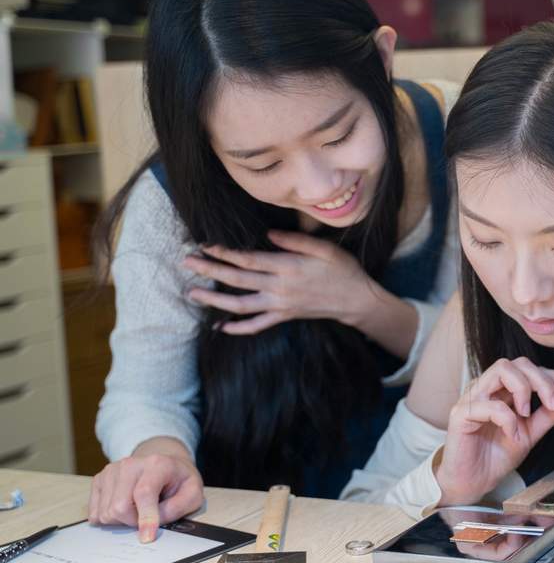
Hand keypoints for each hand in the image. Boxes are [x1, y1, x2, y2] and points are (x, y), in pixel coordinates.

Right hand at [87, 437, 204, 542]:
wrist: (164, 464)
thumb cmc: (179, 481)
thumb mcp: (193, 493)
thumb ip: (177, 508)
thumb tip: (153, 524)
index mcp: (157, 464)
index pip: (144, 493)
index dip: (146, 518)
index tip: (147, 537)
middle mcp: (130, 464)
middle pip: (119, 506)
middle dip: (133, 521)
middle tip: (148, 517)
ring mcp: (111, 471)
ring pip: (105, 512)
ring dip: (122, 520)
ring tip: (137, 509)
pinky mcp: (99, 479)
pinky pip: (95, 511)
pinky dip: (109, 517)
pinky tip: (124, 508)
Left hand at [181, 231, 379, 335]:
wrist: (357, 300)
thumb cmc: (343, 270)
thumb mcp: (324, 248)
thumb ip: (295, 240)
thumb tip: (268, 234)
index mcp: (288, 267)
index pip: (248, 259)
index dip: (224, 252)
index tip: (206, 245)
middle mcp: (279, 287)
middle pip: (237, 279)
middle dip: (209, 270)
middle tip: (186, 262)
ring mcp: (280, 305)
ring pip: (240, 305)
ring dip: (214, 300)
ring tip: (192, 293)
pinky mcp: (284, 316)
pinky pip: (257, 325)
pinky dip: (237, 328)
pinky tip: (220, 327)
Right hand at [434, 358, 553, 505]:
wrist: (474, 482)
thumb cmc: (497, 456)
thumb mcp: (531, 433)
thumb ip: (549, 414)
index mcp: (502, 389)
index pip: (531, 369)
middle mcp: (487, 387)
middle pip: (518, 363)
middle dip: (543, 380)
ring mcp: (473, 397)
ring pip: (502, 369)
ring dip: (524, 389)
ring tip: (527, 415)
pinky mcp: (462, 414)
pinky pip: (490, 404)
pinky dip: (508, 419)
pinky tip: (512, 435)